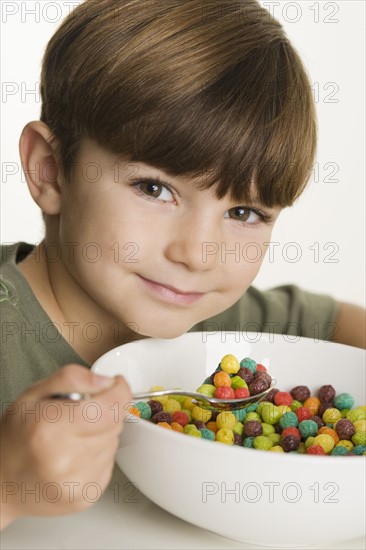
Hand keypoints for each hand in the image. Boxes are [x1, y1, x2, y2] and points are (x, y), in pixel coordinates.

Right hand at [0, 364, 131, 528]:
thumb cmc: (17, 436)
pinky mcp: (87, 496)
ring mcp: (77, 482)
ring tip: (74, 436)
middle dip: (106, 410)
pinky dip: (98, 453)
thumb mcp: (34, 393)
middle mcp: (65, 459)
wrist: (2, 482)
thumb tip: (106, 380)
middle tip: (80, 413)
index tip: (115, 384)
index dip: (120, 390)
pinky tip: (76, 454)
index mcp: (51, 428)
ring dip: (102, 433)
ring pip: (113, 442)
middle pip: (115, 422)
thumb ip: (72, 378)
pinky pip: (109, 462)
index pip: (111, 407)